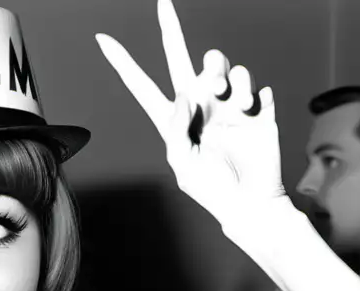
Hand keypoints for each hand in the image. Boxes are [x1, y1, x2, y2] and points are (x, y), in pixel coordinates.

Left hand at [96, 0, 286, 226]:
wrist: (250, 203)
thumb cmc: (213, 190)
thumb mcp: (183, 164)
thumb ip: (176, 128)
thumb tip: (184, 94)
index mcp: (174, 120)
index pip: (143, 86)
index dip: (123, 64)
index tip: (102, 40)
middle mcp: (200, 105)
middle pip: (182, 60)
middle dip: (170, 30)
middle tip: (162, 4)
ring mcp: (228, 104)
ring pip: (225, 67)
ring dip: (226, 75)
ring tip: (230, 98)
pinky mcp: (257, 109)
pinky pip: (256, 87)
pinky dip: (253, 94)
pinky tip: (252, 111)